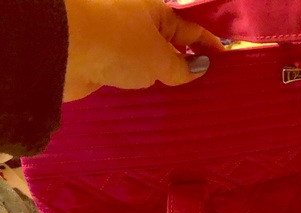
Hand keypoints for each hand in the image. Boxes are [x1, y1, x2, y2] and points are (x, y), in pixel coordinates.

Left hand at [63, 0, 223, 101]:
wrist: (62, 49)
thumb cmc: (118, 42)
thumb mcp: (159, 56)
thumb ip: (182, 66)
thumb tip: (201, 67)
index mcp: (153, 10)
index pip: (190, 29)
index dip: (209, 46)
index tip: (226, 64)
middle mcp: (136, 24)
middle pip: (169, 45)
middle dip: (188, 65)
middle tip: (208, 89)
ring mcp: (119, 45)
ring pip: (150, 63)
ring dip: (166, 80)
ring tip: (187, 102)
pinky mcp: (103, 64)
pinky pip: (132, 77)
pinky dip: (145, 89)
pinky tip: (157, 103)